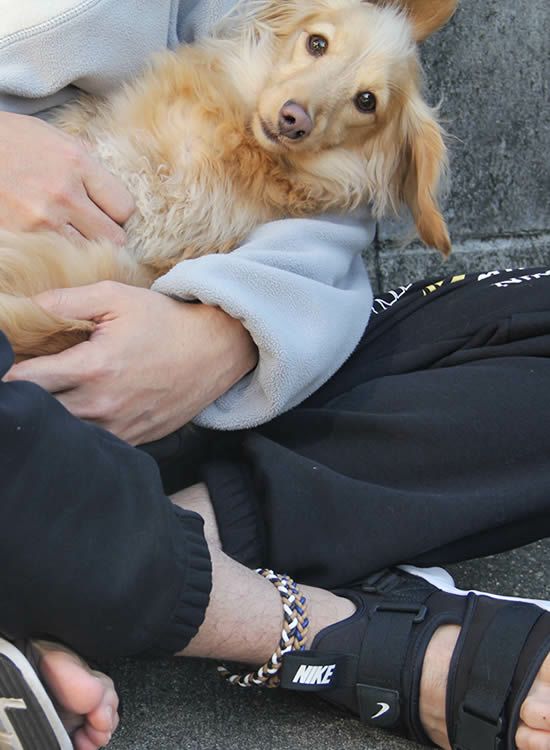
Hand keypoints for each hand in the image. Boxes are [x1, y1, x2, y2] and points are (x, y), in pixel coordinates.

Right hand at [0, 112, 133, 242]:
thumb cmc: (10, 141)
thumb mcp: (52, 136)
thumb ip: (86, 158)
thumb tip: (110, 179)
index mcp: (76, 163)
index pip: (124, 207)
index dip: (119, 213)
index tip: (108, 211)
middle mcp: (64, 194)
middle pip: (114, 238)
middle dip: (108, 236)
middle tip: (95, 230)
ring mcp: (42, 219)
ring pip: (88, 254)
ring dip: (84, 248)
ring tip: (74, 237)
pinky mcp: (23, 237)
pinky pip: (58, 258)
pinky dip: (60, 255)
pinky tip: (54, 243)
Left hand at [4, 282, 257, 443]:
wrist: (216, 351)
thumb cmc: (166, 322)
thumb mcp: (117, 297)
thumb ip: (68, 300)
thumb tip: (30, 307)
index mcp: (93, 367)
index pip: (26, 381)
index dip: (7, 376)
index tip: (4, 368)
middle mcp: (103, 404)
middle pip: (40, 414)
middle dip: (25, 401)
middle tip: (22, 387)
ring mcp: (120, 427)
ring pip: (65, 435)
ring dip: (51, 420)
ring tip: (50, 401)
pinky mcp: (135, 439)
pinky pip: (95, 445)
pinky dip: (80, 434)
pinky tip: (80, 414)